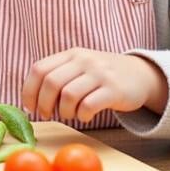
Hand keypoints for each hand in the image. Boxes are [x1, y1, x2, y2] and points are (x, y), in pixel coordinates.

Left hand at [21, 48, 168, 121]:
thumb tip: (31, 100)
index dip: (29, 90)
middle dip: (44, 104)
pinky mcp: (114, 90)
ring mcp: (100, 73)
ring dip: (64, 111)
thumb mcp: (79, 67)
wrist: (140, 74)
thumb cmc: (101, 76)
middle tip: (47, 115)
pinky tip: (85, 116)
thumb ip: (58, 76)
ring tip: (70, 114)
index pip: (39, 69)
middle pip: (51, 83)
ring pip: (68, 95)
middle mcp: (84, 60)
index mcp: (70, 55)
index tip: (29, 106)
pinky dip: (82, 115)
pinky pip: (88, 105)